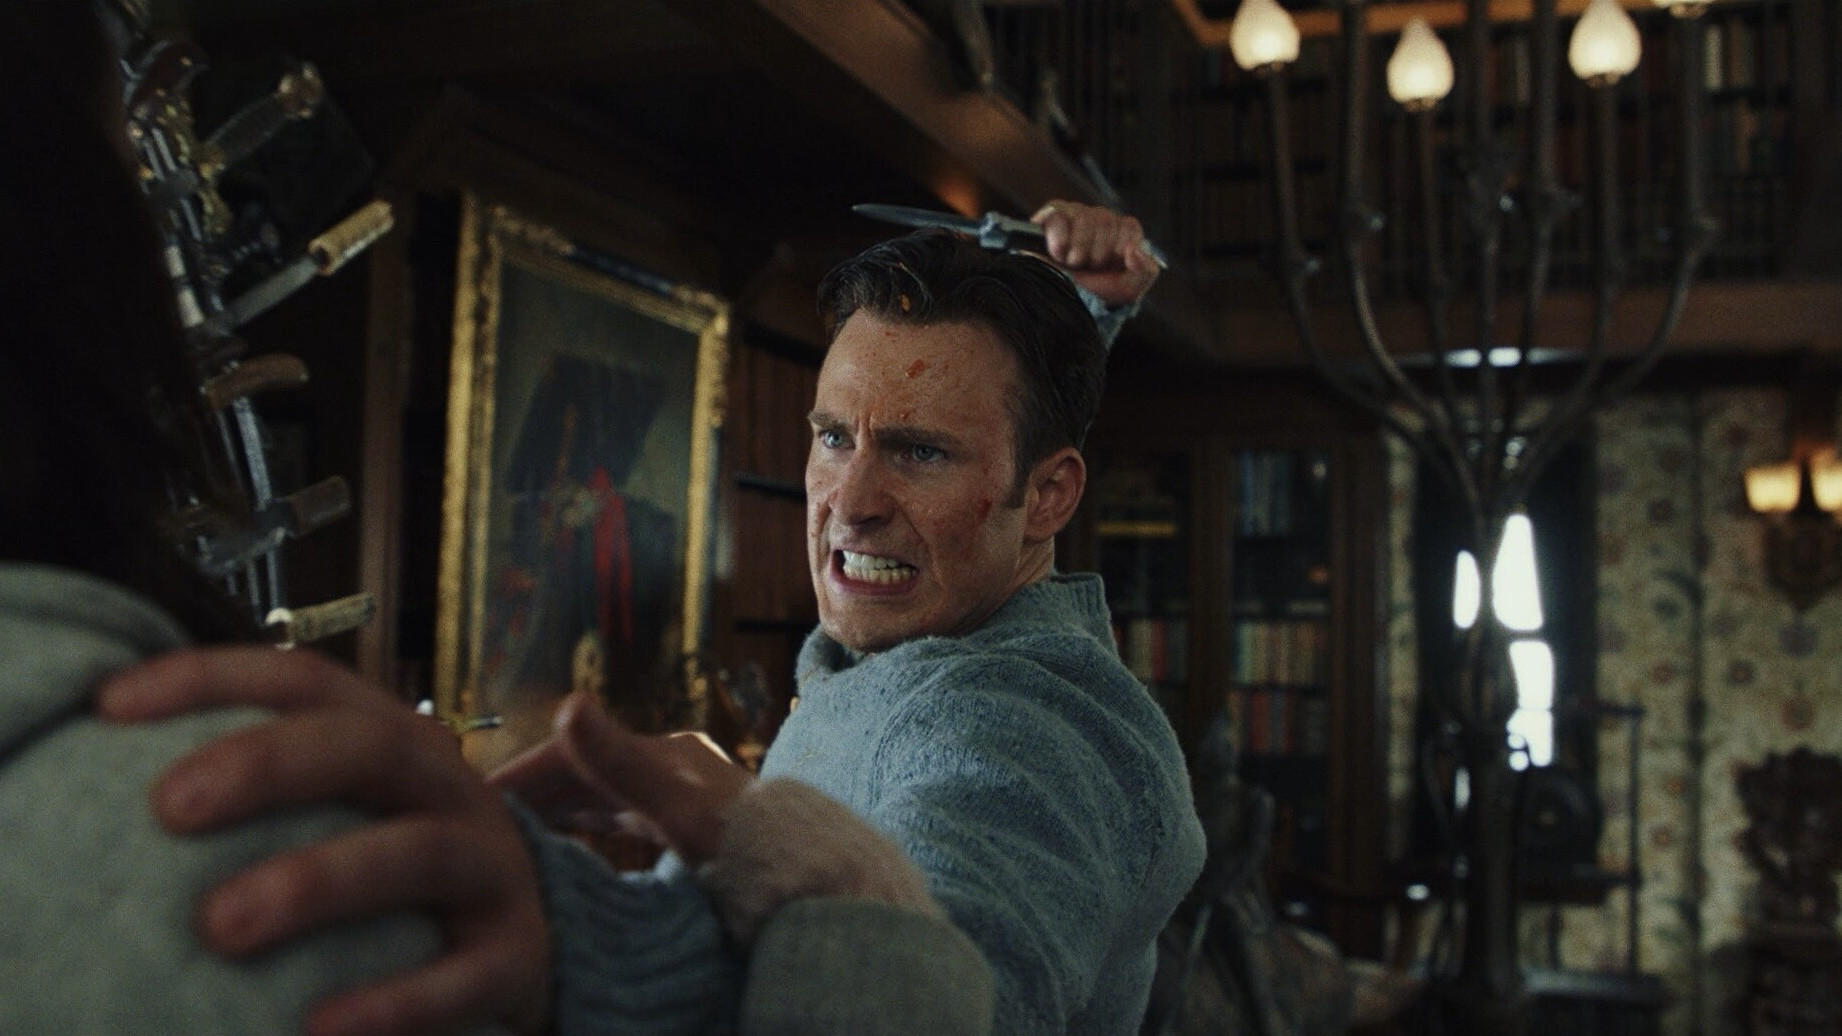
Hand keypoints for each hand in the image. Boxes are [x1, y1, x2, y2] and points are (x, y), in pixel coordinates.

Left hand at [95, 647, 551, 1035]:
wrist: (529, 942)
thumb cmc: (393, 871)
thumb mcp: (347, 812)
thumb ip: (265, 795)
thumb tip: (111, 775)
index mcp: (396, 742)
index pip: (308, 683)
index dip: (214, 680)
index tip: (112, 708)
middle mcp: (448, 788)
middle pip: (372, 745)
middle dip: (270, 765)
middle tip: (170, 808)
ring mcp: (492, 869)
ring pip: (420, 853)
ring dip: (319, 880)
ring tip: (220, 927)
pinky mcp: (517, 955)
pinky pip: (466, 976)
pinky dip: (397, 1002)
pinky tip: (320, 1028)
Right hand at [489, 691, 753, 864]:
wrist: (810, 888)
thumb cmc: (744, 853)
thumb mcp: (679, 812)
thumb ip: (622, 765)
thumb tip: (570, 702)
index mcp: (668, 752)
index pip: (573, 753)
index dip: (519, 774)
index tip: (470, 795)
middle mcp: (674, 763)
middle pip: (584, 771)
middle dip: (530, 790)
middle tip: (472, 815)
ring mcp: (681, 792)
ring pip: (600, 794)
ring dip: (553, 808)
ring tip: (503, 829)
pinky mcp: (687, 822)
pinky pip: (620, 816)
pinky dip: (584, 824)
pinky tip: (562, 842)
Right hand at [1030, 199, 1160, 307]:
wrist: (1061, 304)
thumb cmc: (1094, 294)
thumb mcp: (1128, 289)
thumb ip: (1145, 269)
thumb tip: (1135, 249)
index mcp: (1120, 233)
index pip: (1129, 227)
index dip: (1119, 249)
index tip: (1110, 267)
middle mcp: (1098, 220)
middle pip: (1106, 221)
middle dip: (1097, 253)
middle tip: (1088, 267)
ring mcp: (1074, 215)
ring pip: (1083, 218)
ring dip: (1078, 249)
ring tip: (1072, 263)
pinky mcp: (1049, 218)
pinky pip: (1058, 217)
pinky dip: (1059, 239)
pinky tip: (1058, 254)